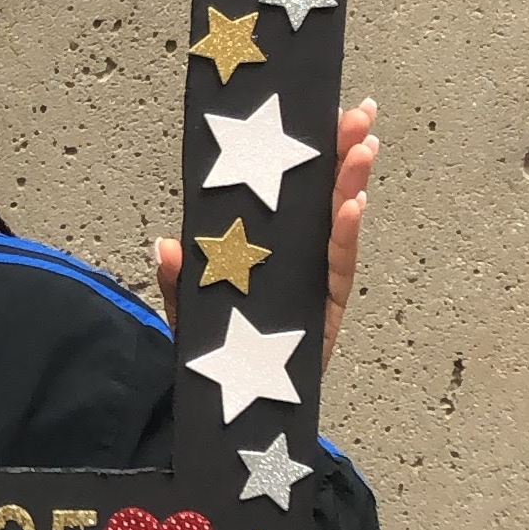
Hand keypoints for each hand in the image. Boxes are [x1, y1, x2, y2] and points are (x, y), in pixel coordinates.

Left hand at [157, 98, 378, 366]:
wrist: (230, 415)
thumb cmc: (217, 361)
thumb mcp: (189, 316)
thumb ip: (179, 283)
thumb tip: (166, 245)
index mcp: (269, 258)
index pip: (291, 202)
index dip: (308, 162)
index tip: (321, 119)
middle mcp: (298, 269)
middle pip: (324, 207)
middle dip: (342, 159)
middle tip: (359, 115)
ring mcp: (314, 291)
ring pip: (337, 232)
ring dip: (351, 188)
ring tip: (362, 149)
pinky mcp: (324, 319)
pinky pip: (336, 274)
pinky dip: (343, 239)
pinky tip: (351, 208)